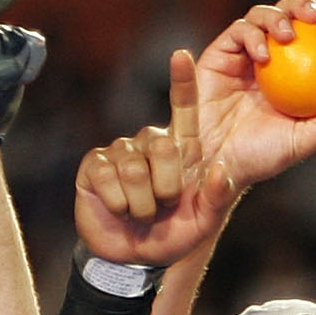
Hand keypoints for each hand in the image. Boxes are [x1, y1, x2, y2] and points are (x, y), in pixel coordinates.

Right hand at [72, 51, 234, 266]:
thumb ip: (218, 197)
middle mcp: (149, 143)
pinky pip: (107, 177)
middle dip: (166, 188)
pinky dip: (118, 203)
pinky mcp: (94, 165)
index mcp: (180, 149)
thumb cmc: (172, 236)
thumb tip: (222, 170)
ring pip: (134, 168)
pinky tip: (118, 210)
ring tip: (141, 214)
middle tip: (163, 207)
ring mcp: (120, 152)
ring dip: (141, 203)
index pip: (182, 108)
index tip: (181, 55)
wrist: (132, 259)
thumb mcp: (204, 222)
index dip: (182, 82)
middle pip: (161, 146)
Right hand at [188, 0, 315, 191]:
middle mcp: (272, 57)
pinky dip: (251, 35)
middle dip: (303, 5)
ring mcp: (244, 53)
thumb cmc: (260, 156)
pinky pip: (237, 32)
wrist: (216, 161)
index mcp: (295, 72)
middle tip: (314, 16)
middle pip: (290, 15)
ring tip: (286, 35)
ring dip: (277, 16)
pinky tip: (262, 54)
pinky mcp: (220, 53)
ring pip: (262, 15)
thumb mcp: (302, 142)